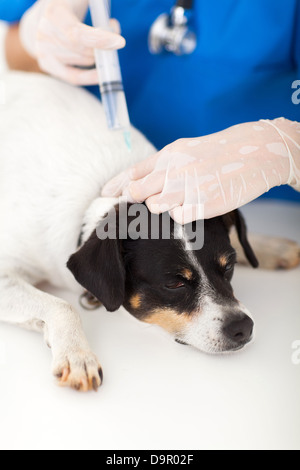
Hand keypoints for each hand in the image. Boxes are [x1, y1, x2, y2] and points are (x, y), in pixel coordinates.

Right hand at [19, 0, 124, 84]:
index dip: (100, 39)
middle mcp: (45, 32)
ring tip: (100, 40)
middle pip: (84, 50)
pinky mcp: (47, 63)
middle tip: (113, 34)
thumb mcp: (80, 0)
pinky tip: (100, 74)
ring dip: (99, 54)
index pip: (77, 34)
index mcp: (54, 13)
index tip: (120, 42)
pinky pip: (73, 76)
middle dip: (103, 46)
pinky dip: (89, 77)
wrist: (45, 15)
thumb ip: (97, 5)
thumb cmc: (70, 5)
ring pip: (84, 61)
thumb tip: (113, 23)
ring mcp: (44, 50)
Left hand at [102, 118, 299, 222]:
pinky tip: (189, 210)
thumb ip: (163, 164)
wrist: (255, 153)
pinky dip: (180, 216)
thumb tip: (139, 178)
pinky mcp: (203, 204)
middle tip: (130, 209)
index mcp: (169, 155)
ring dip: (158, 209)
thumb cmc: (219, 152)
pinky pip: (179, 218)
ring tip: (170, 206)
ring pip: (155, 207)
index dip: (116, 186)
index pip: (133, 173)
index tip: (104, 195)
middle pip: (137, 192)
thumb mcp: (186, 150)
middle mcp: (174, 170)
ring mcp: (188, 188)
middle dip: (131, 202)